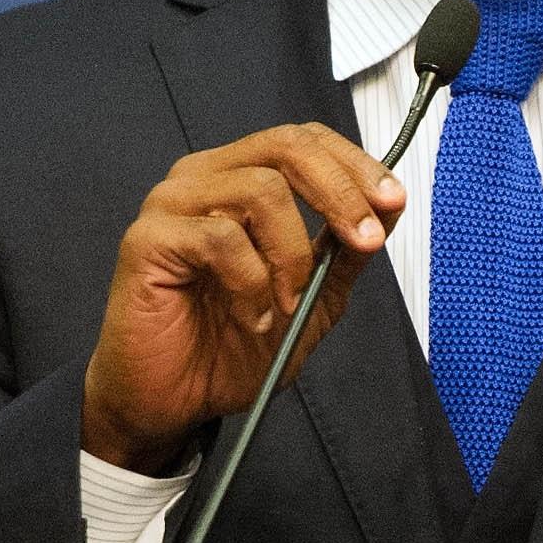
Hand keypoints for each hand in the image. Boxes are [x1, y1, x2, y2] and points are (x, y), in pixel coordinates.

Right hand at [83, 127, 404, 471]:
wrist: (175, 401)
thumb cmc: (228, 349)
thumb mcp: (313, 300)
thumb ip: (344, 252)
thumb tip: (389, 208)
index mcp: (240, 180)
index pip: (304, 141)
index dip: (355, 165)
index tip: (393, 202)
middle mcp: (206, 179)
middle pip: (287, 146)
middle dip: (340, 194)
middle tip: (365, 240)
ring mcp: (173, 203)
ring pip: (261, 189)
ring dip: (292, 255)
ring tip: (288, 304)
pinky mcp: (149, 237)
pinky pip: (220, 236)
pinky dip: (251, 282)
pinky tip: (250, 316)